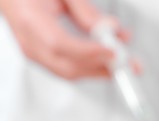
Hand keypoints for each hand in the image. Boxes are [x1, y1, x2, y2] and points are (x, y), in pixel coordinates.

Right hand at [0, 0, 128, 78]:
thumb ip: (84, 9)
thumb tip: (109, 28)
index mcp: (29, 20)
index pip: (59, 44)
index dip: (88, 52)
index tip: (113, 52)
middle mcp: (30, 42)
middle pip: (68, 67)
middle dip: (102, 69)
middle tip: (129, 65)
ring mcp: (36, 54)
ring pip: (72, 72)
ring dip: (101, 70)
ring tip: (126, 63)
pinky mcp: (44, 58)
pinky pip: (70, 68)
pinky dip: (93, 66)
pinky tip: (110, 58)